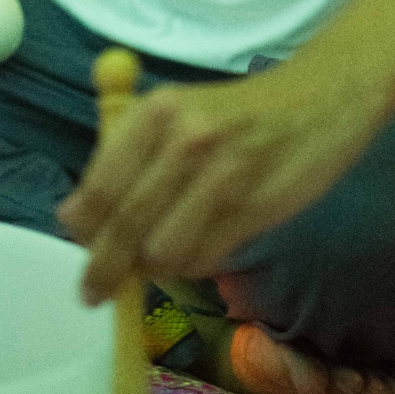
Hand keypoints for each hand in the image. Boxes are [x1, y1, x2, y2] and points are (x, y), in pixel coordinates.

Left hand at [56, 61, 384, 301]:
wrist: (317, 101)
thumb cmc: (234, 112)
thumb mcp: (176, 111)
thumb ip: (130, 156)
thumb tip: (80, 219)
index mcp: (154, 112)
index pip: (100, 187)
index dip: (83, 230)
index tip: (77, 249)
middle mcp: (183, 140)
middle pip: (126, 226)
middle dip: (105, 268)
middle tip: (95, 292)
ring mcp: (222, 176)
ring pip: (164, 251)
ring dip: (154, 268)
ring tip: (158, 261)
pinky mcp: (255, 209)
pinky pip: (204, 258)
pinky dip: (190, 266)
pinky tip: (195, 250)